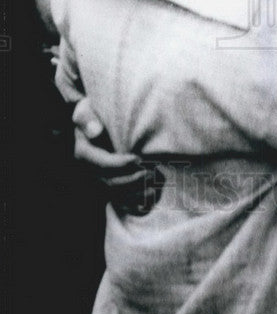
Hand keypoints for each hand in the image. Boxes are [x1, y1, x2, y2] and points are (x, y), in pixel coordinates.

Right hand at [73, 97, 162, 214]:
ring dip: (136, 194)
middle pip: (110, 184)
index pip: (101, 164)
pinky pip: (121, 202)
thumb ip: (87, 118)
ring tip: (155, 187)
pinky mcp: (107, 188)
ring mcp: (97, 182)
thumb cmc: (91, 113)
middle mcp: (88, 172)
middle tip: (152, 173)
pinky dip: (136, 204)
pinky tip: (152, 199)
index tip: (138, 159)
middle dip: (132, 181)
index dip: (119, 165)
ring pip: (116, 196)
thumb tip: (95, 131)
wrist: (89, 124)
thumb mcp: (84, 109)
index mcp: (82, 154)